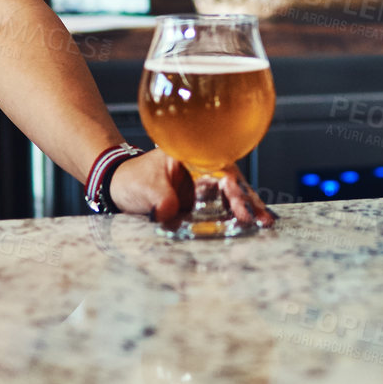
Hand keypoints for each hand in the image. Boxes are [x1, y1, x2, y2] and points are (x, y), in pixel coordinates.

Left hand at [106, 148, 274, 226]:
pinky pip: (220, 207)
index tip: (241, 207)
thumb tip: (169, 213)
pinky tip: (248, 226)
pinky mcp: (199, 202)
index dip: (233, 189)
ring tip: (265, 224)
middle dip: (248, 201)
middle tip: (262, 220)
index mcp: (193, 157)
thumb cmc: (131, 178)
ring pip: (230, 195)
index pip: (221, 171)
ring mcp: (202, 186)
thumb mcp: (145, 187)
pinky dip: (234, 216)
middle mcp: (202, 170)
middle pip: (232, 183)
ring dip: (247, 209)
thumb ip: (160, 200)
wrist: (117, 185)